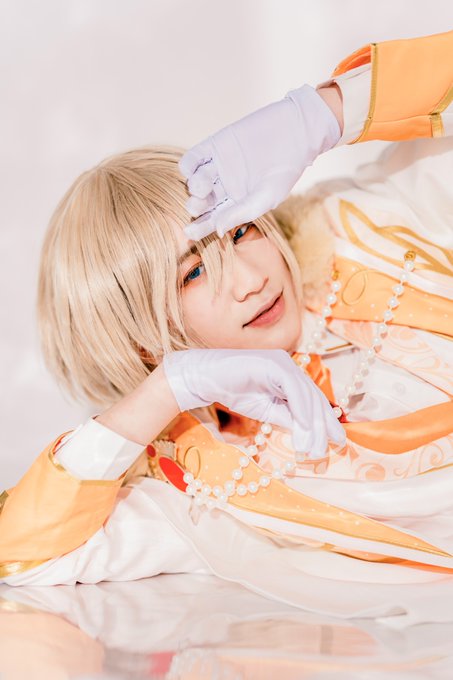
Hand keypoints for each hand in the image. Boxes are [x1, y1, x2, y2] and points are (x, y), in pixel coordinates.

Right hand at [163, 348, 344, 458]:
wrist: (206, 378)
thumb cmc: (234, 391)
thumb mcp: (267, 410)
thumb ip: (288, 417)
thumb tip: (309, 434)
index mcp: (289, 375)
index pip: (312, 399)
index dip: (325, 420)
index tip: (336, 441)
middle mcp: (289, 365)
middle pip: (314, 397)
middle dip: (324, 425)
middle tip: (333, 448)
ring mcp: (282, 362)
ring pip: (307, 394)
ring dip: (313, 424)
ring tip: (315, 448)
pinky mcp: (273, 364)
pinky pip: (293, 389)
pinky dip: (301, 410)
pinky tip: (305, 428)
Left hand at [180, 84, 340, 239]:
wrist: (295, 133)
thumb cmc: (285, 170)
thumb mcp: (265, 197)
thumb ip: (240, 213)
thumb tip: (217, 231)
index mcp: (237, 202)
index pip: (214, 219)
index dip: (200, 228)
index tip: (189, 233)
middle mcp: (226, 186)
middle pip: (202, 202)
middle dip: (195, 206)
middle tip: (196, 206)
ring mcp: (219, 166)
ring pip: (196, 181)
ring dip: (193, 187)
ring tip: (202, 187)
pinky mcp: (216, 145)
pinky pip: (194, 158)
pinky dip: (188, 165)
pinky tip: (190, 171)